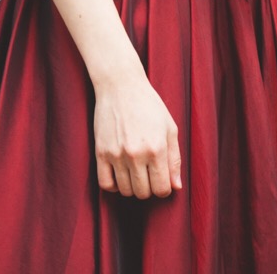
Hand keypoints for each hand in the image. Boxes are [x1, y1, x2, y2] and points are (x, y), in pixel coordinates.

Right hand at [93, 71, 182, 199]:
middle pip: (143, 192)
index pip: (162, 188)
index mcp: (157, 148)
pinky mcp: (100, 152)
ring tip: (135, 172)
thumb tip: (176, 187)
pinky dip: (114, 186)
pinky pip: (106, 184)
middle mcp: (136, 154)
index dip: (164, 187)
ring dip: (132, 186)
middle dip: (149, 187)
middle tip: (148, 173)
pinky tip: (120, 175)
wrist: (120, 84)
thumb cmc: (148, 104)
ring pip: (126, 191)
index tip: (161, 178)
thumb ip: (175, 158)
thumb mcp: (169, 127)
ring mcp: (117, 154)